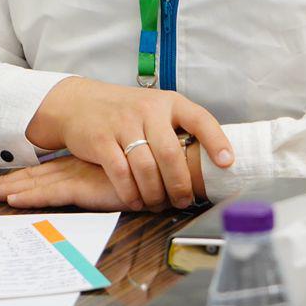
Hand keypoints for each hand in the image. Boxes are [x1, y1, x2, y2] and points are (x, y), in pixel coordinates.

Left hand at [0, 155, 141, 210]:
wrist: (172, 164)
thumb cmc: (155, 168)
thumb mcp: (127, 174)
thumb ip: (114, 179)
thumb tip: (110, 187)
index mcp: (85, 163)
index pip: (49, 171)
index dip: (26, 175)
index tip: (5, 180)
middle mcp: (78, 167)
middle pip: (36, 175)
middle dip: (9, 181)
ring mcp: (80, 176)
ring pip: (37, 184)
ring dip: (11, 188)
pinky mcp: (86, 187)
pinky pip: (51, 194)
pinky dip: (31, 195)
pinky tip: (12, 198)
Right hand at [24, 77, 231, 210]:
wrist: (79, 103)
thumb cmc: (126, 112)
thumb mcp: (155, 109)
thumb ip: (177, 129)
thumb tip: (210, 162)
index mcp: (169, 102)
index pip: (199, 118)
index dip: (216, 141)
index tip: (226, 163)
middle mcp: (148, 109)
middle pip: (170, 153)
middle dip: (180, 184)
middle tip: (183, 201)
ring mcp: (123, 124)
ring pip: (146, 168)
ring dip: (155, 193)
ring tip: (158, 204)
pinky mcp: (101, 140)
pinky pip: (121, 173)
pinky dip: (131, 193)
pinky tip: (136, 201)